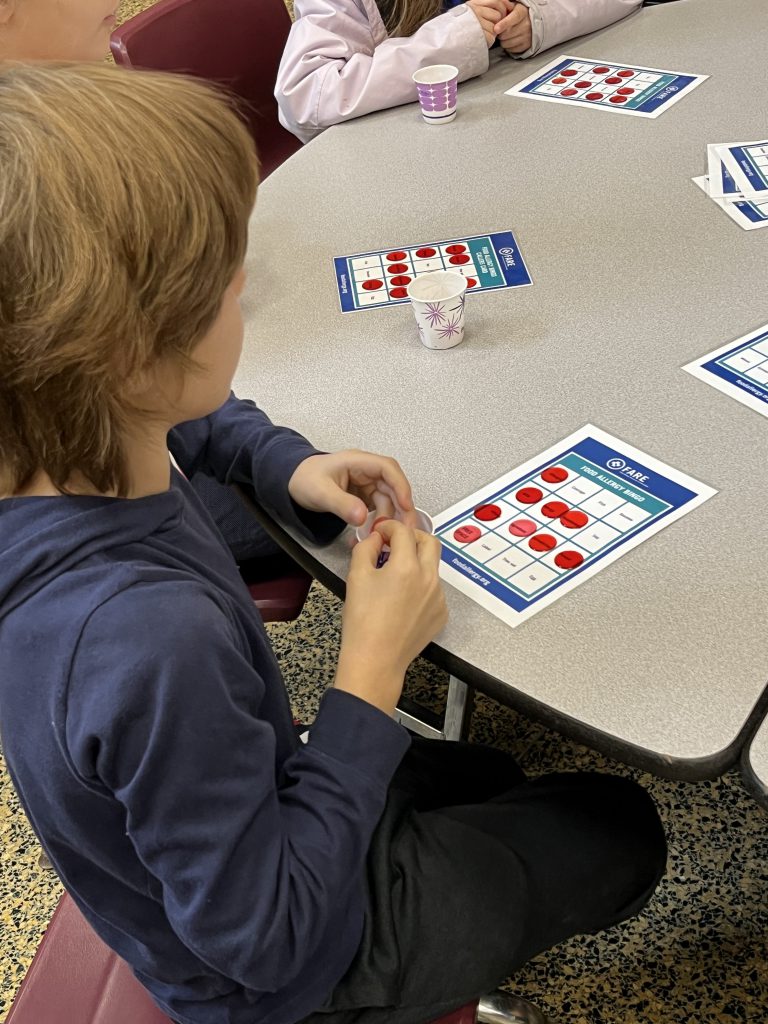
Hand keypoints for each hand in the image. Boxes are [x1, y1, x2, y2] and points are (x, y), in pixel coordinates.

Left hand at [287, 450, 417, 527]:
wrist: (291, 482)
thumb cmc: (303, 479)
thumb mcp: (320, 492)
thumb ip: (341, 504)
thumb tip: (363, 517)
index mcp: (357, 462)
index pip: (388, 468)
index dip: (400, 486)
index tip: (406, 506)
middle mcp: (365, 470)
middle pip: (392, 486)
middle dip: (401, 507)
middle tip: (406, 529)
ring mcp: (365, 483)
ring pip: (386, 499)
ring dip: (388, 517)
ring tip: (385, 536)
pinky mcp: (362, 495)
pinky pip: (377, 507)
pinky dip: (378, 520)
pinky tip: (374, 534)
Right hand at [335, 520, 447, 715]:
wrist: (376, 659)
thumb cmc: (363, 621)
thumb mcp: (356, 576)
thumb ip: (366, 547)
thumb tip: (376, 538)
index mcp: (407, 567)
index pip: (404, 531)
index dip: (389, 527)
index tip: (380, 533)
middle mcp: (429, 579)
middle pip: (429, 542)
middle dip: (412, 537)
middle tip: (394, 544)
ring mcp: (439, 597)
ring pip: (432, 567)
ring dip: (416, 563)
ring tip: (394, 577)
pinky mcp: (441, 613)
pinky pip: (434, 590)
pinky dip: (421, 586)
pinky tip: (402, 599)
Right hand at [467, 0, 511, 46]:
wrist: (449, 41)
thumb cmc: (463, 26)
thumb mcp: (473, 10)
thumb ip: (488, 5)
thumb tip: (507, 4)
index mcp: (474, 4)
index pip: (497, 1)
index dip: (504, 7)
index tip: (506, 13)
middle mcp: (475, 11)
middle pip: (498, 14)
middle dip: (499, 22)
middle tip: (492, 26)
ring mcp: (477, 23)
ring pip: (496, 27)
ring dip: (493, 32)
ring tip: (484, 33)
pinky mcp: (479, 36)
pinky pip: (492, 38)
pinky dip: (489, 41)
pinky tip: (482, 39)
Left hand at [495, 2, 532, 53]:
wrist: (531, 22)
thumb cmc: (517, 14)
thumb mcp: (513, 7)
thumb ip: (505, 8)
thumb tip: (497, 11)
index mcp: (523, 12)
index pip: (514, 18)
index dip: (504, 24)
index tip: (496, 29)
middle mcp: (527, 24)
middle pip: (507, 33)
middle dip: (500, 33)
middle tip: (500, 30)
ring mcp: (527, 36)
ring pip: (507, 43)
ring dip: (503, 40)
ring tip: (505, 35)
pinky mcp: (526, 46)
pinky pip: (511, 49)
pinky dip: (508, 46)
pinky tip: (510, 40)